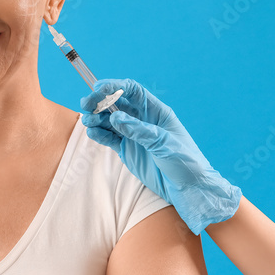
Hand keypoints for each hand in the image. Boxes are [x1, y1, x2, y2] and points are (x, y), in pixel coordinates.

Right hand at [79, 78, 241, 234]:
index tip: (98, 88)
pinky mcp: (127, 150)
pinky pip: (109, 139)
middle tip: (86, 104)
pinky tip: (93, 133)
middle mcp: (142, 120)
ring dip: (96, 118)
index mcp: (156, 111)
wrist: (189, 188)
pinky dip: (99, 135)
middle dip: (100, 102)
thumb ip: (139, 130)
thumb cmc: (185, 161)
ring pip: (109, 121)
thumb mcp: (164, 143)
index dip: (115, 86)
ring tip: (87, 121)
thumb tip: (115, 117)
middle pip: (116, 104)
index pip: (132, 91)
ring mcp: (133, 135)